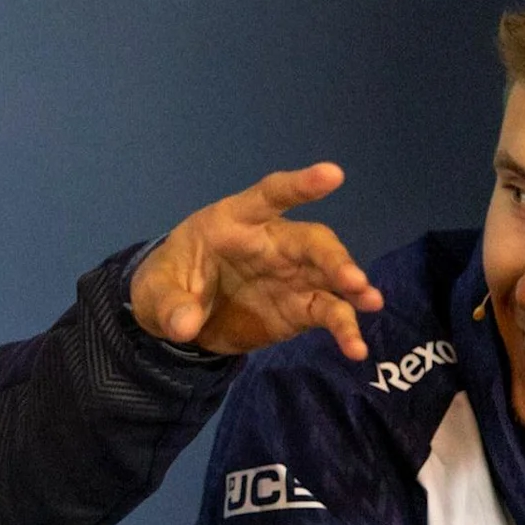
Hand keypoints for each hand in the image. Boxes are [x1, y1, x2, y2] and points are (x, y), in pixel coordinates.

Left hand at [129, 163, 383, 359]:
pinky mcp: (300, 307)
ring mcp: (291, 275)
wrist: (179, 315)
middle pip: (310, 240)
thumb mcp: (155, 292)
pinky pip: (328, 312)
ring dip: (351, 286)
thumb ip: (170, 305)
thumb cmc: (169, 282)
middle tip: (353, 281)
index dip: (299, 186)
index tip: (334, 175)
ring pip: (329, 273)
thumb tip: (185, 325)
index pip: (269, 196)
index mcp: (235, 222)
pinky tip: (355, 349)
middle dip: (333, 258)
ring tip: (370, 302)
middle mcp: (272, 243)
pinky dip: (343, 328)